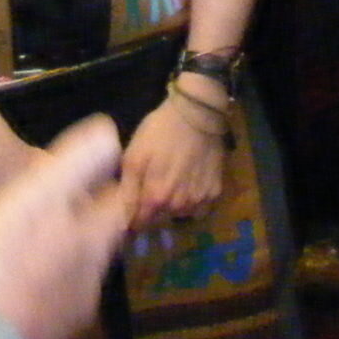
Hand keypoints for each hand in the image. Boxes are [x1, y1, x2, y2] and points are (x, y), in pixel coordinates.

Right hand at [0, 115, 129, 338]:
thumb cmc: (5, 258)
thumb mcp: (37, 196)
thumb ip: (77, 164)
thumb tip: (110, 133)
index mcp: (95, 238)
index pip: (119, 202)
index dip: (106, 184)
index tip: (89, 173)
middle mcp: (95, 275)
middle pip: (100, 236)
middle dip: (83, 217)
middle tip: (54, 202)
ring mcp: (74, 307)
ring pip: (80, 266)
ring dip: (65, 247)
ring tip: (36, 236)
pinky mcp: (51, 329)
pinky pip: (57, 294)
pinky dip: (47, 278)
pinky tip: (23, 274)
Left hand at [118, 87, 228, 229]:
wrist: (196, 114)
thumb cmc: (159, 132)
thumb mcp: (133, 156)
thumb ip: (127, 191)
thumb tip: (123, 220)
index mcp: (156, 199)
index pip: (141, 224)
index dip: (134, 218)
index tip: (132, 207)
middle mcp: (179, 207)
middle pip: (160, 221)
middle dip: (153, 212)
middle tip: (151, 189)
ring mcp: (200, 200)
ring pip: (180, 215)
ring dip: (172, 207)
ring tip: (171, 183)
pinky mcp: (215, 191)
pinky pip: (199, 207)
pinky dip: (192, 201)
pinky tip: (189, 183)